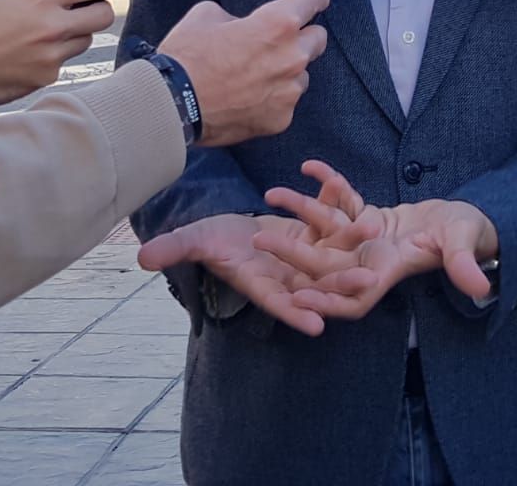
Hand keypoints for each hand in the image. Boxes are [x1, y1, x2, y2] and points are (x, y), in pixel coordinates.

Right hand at [0, 0, 139, 105]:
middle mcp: (51, 27)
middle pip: (103, 16)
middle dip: (99, 11)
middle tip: (84, 9)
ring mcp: (51, 55)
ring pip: (84, 40)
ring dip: (74, 34)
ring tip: (41, 34)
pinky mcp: (46, 77)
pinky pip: (65, 62)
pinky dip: (54, 57)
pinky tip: (28, 54)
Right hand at [135, 213, 371, 336]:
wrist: (229, 226)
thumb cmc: (209, 239)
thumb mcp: (193, 241)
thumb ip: (174, 250)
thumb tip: (142, 258)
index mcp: (261, 284)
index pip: (278, 304)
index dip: (295, 315)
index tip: (317, 327)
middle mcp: (287, 274)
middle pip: (316, 283)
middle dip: (340, 283)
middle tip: (366, 284)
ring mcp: (303, 254)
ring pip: (332, 250)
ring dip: (352, 242)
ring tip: (374, 231)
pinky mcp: (312, 232)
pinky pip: (328, 218)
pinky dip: (337, 204)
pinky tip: (351, 190)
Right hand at [158, 0, 329, 146]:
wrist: (173, 105)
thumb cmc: (187, 59)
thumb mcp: (206, 15)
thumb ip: (237, 15)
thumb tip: (243, 24)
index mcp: (278, 24)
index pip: (313, 0)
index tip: (316, 0)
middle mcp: (292, 56)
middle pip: (318, 39)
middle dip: (302, 37)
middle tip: (277, 43)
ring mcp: (289, 91)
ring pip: (301, 75)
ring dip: (286, 72)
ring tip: (253, 77)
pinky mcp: (281, 118)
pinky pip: (285, 103)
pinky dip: (272, 100)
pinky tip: (247, 99)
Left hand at [253, 160, 498, 319]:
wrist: (464, 223)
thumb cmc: (468, 235)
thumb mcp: (465, 246)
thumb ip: (464, 264)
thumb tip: (479, 285)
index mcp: (389, 273)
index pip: (353, 297)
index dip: (326, 300)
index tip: (298, 297)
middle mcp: (369, 260)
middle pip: (325, 264)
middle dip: (292, 253)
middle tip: (260, 239)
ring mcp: (365, 240)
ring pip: (326, 229)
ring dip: (300, 210)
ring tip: (272, 192)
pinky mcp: (366, 218)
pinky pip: (340, 202)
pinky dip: (326, 185)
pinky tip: (308, 164)